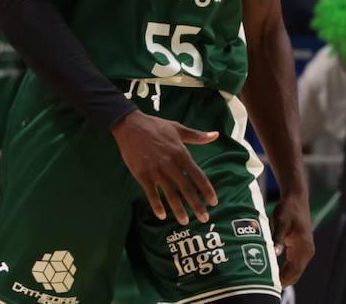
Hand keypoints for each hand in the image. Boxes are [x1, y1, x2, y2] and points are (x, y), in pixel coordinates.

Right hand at [111, 110, 218, 225]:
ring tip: (185, 221)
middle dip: (196, 205)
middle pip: (186, 188)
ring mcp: (155, 170)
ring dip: (178, 209)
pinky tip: (162, 215)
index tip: (214, 202)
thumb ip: (197, 136)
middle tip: (204, 218)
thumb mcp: (177, 128)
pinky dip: (157, 205)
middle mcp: (170, 164)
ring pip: (170, 193)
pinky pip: (151, 193)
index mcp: (180, 153)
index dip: (207, 190)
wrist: (129, 125)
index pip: (198, 175)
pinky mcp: (141, 174)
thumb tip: (216, 135)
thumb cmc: (155, 126)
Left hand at [271, 192, 314, 285]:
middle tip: (268, 287)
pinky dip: (286, 269)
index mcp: (304, 247)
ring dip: (284, 276)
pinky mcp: (301, 247)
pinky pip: (294, 263)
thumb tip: (275, 253)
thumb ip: (278, 238)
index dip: (283, 279)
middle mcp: (307, 251)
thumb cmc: (288, 208)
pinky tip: (274, 272)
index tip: (272, 286)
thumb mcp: (281, 221)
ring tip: (269, 283)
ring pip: (295, 269)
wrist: (296, 198)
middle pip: (295, 272)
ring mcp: (305, 250)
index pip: (294, 270)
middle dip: (283, 281)